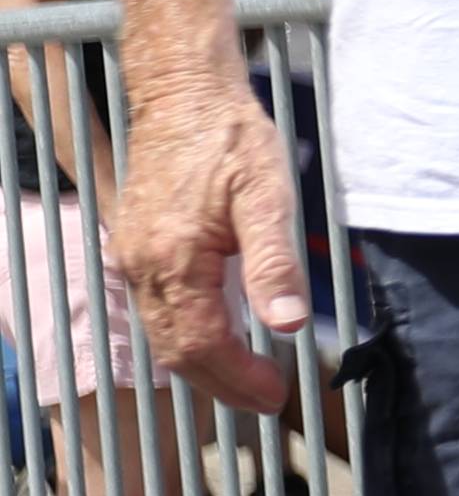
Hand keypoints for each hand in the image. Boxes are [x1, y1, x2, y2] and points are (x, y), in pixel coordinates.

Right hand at [111, 66, 306, 414]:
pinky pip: (158, 308)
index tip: (275, 395)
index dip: (238, 379)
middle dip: (221, 384)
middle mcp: (142, 266)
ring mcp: (134, 257)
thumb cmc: (229, 138)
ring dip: (204, 364)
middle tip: (267, 400)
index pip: (201, 345)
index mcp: (172, 261)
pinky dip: (188, 334)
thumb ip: (274, 262)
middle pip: (176, 350)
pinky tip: (220, 337)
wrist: (183, 95)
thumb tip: (287, 323)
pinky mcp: (138, 246)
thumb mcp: (268, 196)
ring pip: (162, 332)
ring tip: (249, 380)